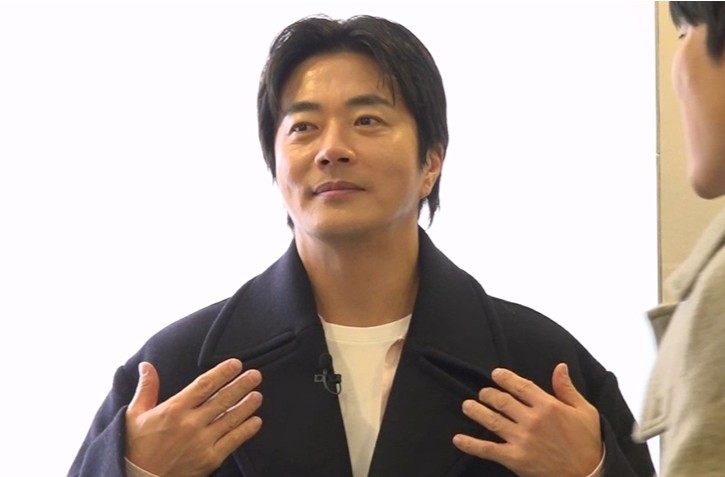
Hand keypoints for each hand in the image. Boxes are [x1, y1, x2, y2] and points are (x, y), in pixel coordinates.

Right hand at [125, 359, 262, 476]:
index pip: (205, 385)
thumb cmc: (134, 448)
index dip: (223, 372)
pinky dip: (246, 430)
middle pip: (223, 399)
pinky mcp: (209, 460)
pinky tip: (255, 422)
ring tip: (258, 395)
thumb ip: (147, 389)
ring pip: (231, 419)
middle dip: (242, 385)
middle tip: (255, 375)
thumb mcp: (134, 416)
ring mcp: (202, 442)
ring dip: (247, 406)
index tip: (236, 364)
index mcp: (174, 410)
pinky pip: (233, 441)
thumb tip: (147, 366)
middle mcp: (191, 424)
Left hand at [452, 363, 601, 476]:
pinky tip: (458, 439)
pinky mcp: (515, 459)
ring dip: (476, 411)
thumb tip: (560, 366)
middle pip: (502, 401)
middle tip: (482, 393)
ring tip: (467, 406)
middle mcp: (533, 420)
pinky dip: (470, 445)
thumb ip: (567, 389)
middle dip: (488, 394)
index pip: (521, 386)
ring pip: (492, 421)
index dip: (505, 378)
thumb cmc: (588, 444)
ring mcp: (522, 439)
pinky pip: (488, 450)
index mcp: (549, 406)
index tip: (495, 374)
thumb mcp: (585, 412)